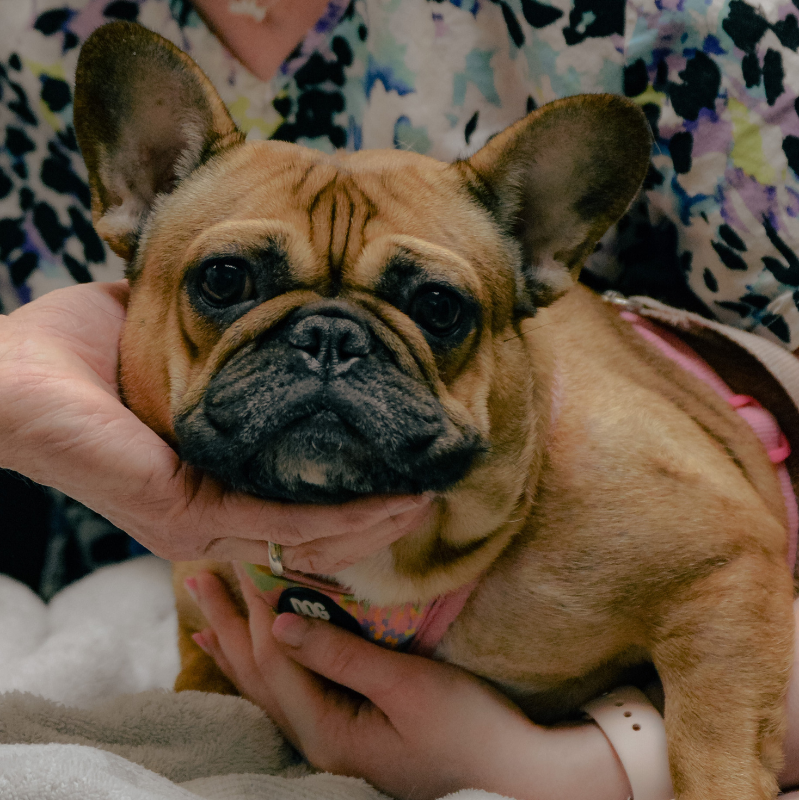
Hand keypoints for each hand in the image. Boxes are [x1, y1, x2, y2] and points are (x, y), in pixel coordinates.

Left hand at [0, 281, 429, 565]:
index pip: (299, 493)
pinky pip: (286, 525)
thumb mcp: (174, 336)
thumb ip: (228, 334)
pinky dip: (344, 517)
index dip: (354, 485)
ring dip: (374, 518)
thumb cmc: (77, 355)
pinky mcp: (191, 515)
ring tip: (425, 494)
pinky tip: (390, 500)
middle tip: (430, 484)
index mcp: (212, 473)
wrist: (8, 377)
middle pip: (316, 527)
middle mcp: (212, 508)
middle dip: (378, 511)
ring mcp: (202, 520)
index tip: (402, 457)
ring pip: (312, 535)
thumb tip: (272, 295)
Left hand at [190, 569, 633, 799]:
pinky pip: (288, 697)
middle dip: (229, 624)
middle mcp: (317, 741)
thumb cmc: (467, 725)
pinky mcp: (345, 735)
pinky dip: (262, 672)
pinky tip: (249, 663)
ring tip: (203, 620)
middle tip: (196, 580)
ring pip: (267, 688)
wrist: (509, 772)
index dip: (256, 605)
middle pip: (260, 674)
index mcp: (328, 731)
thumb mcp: (407, 685)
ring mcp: (329, 743)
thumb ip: (340, 655)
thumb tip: (279, 620)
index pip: (277, 658)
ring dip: (236, 647)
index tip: (242, 557)